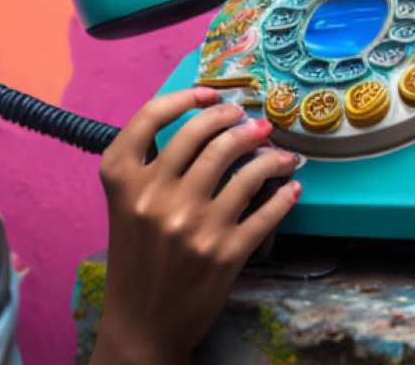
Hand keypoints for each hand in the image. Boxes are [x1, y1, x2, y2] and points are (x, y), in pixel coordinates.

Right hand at [90, 87, 301, 364]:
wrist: (142, 321)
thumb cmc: (135, 256)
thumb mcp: (125, 203)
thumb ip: (149, 165)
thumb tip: (205, 122)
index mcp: (123, 180)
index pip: (151, 116)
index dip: (185, 97)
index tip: (209, 94)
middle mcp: (156, 196)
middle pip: (205, 136)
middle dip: (235, 119)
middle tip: (249, 120)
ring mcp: (193, 224)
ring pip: (242, 167)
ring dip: (268, 152)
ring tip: (276, 149)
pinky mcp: (224, 252)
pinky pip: (265, 209)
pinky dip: (284, 193)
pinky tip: (290, 186)